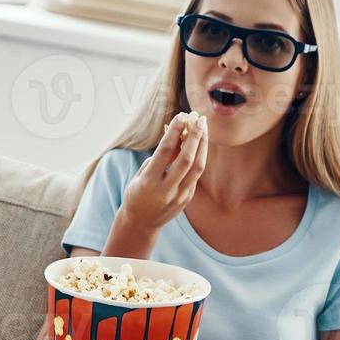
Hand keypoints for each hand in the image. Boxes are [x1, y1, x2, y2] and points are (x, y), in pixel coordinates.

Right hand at [117, 111, 208, 233]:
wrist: (140, 224)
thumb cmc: (136, 194)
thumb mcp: (141, 175)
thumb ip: (158, 159)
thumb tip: (177, 137)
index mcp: (148, 182)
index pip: (165, 151)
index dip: (175, 131)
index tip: (181, 116)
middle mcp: (166, 190)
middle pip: (186, 159)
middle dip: (194, 137)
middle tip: (199, 119)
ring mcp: (179, 196)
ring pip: (197, 168)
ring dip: (202, 146)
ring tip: (203, 129)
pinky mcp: (186, 199)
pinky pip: (195, 175)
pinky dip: (198, 157)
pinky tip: (198, 144)